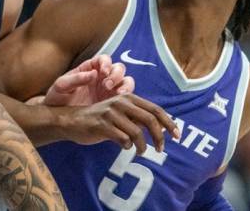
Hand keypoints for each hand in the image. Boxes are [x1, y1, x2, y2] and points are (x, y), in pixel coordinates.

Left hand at [37, 54, 133, 106]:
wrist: (58, 118)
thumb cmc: (57, 98)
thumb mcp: (61, 86)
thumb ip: (75, 79)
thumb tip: (93, 74)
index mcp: (90, 68)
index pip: (104, 59)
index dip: (106, 63)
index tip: (103, 72)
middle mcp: (102, 78)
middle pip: (119, 69)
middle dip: (116, 75)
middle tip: (107, 86)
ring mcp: (110, 91)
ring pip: (126, 82)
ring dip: (125, 86)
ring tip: (119, 95)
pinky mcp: (114, 105)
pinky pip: (126, 100)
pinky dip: (128, 100)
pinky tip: (121, 106)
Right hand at [60, 93, 178, 153]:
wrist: (72, 121)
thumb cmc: (100, 119)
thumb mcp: (120, 113)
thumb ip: (137, 117)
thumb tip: (162, 128)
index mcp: (128, 97)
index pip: (155, 110)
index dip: (169, 123)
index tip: (177, 136)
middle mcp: (121, 102)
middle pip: (150, 120)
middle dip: (159, 137)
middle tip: (160, 149)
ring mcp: (111, 113)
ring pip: (137, 133)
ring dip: (142, 146)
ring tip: (140, 151)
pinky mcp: (102, 125)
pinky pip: (123, 139)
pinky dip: (127, 146)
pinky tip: (124, 147)